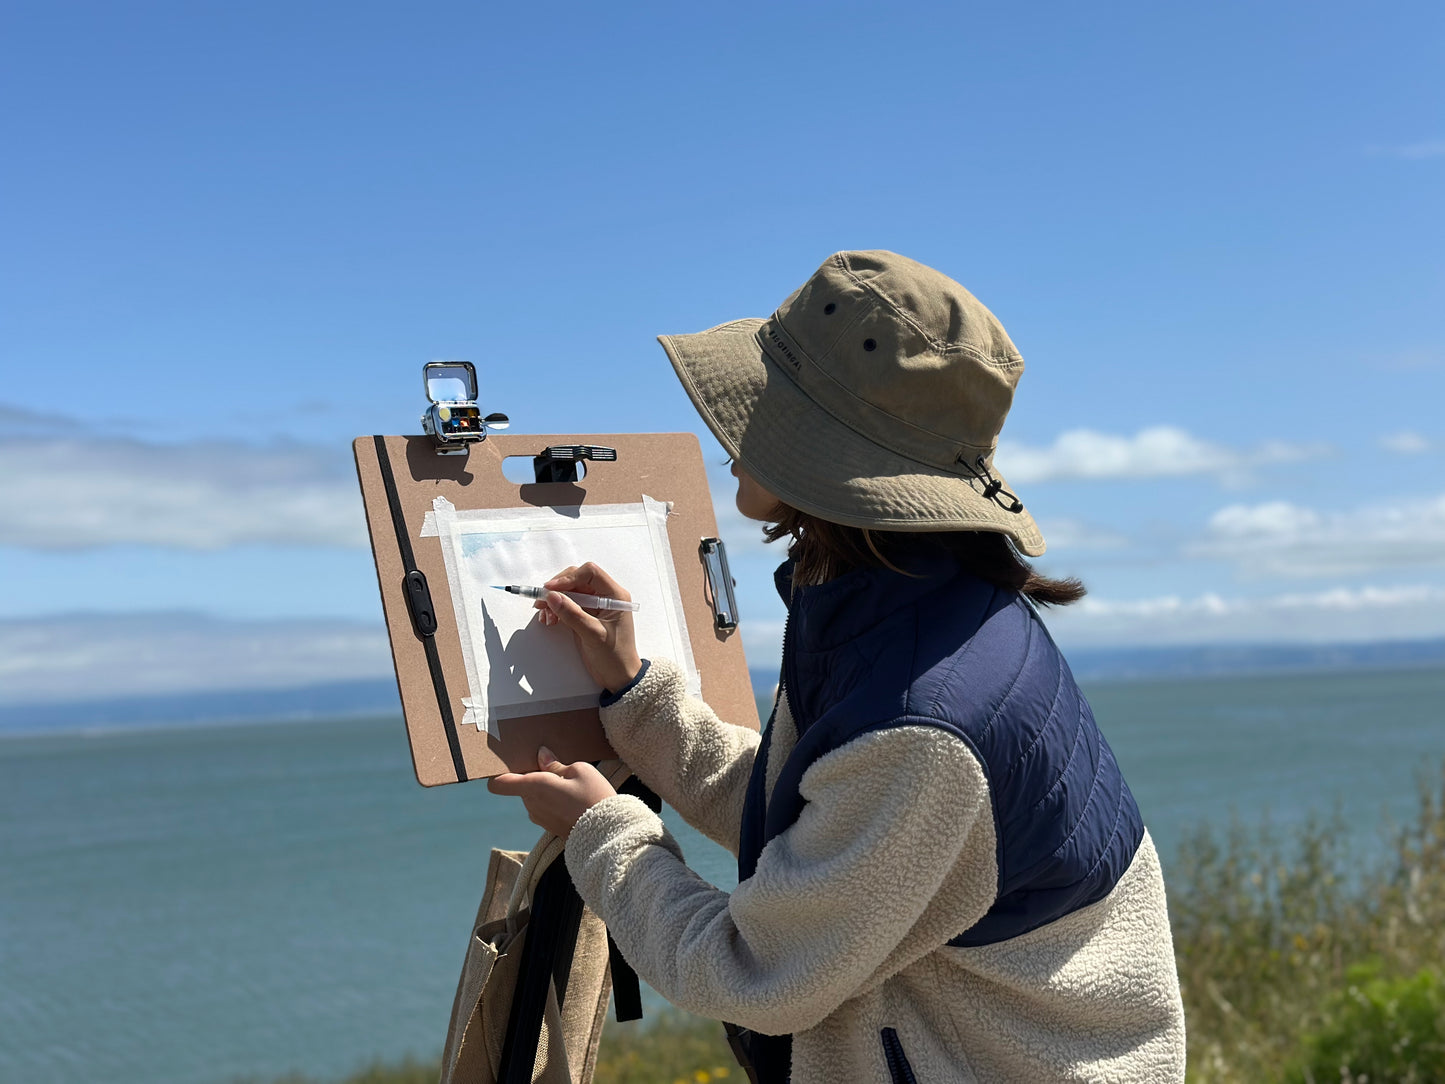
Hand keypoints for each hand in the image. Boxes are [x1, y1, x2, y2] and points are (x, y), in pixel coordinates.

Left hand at [487, 747, 616, 837]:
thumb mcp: (580, 770)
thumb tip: (541, 756)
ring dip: (545, 789)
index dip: (499, 772)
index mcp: (533, 787)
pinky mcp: (549, 826)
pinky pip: (544, 807)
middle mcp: (531, 804)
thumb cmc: (594, 797)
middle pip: (521, 785)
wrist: (608, 832)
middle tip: (557, 767)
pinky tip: (573, 799)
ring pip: (534, 796)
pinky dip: (553, 800)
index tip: (511, 763)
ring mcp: (539, 817)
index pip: (499, 783)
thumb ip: (555, 764)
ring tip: (570, 785)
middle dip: (534, 775)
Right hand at [534, 562, 641, 692]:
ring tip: (544, 615)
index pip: (590, 573)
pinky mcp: (585, 615)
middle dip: (558, 589)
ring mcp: (594, 606)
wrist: (619, 677)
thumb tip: (552, 596)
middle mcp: (605, 596)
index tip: (551, 589)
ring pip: (569, 592)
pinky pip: (567, 604)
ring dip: (554, 600)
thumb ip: (573, 614)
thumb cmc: (615, 657)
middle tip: (542, 601)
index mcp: (615, 596)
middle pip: (577, 579)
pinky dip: (555, 609)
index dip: (569, 578)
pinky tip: (549, 619)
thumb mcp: (593, 635)